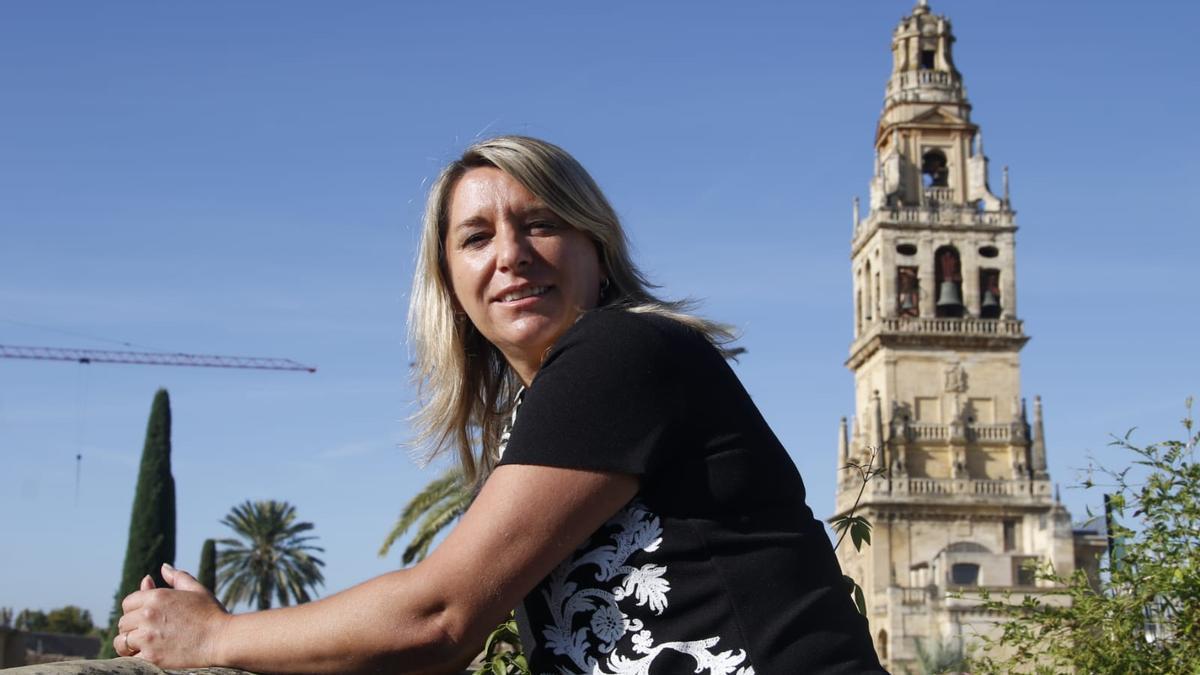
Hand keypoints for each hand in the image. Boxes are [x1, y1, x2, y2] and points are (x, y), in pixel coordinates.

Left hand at [115, 562, 230, 667]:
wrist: (222, 639)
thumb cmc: (211, 614)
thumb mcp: (196, 590)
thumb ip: (177, 577)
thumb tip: (163, 568)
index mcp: (157, 596)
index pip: (128, 603)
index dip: (135, 610)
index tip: (146, 618)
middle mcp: (148, 614)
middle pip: (123, 622)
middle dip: (133, 627)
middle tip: (148, 632)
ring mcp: (148, 636)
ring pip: (121, 640)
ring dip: (129, 643)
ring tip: (141, 645)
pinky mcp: (151, 656)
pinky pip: (130, 657)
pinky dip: (136, 657)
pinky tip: (148, 654)